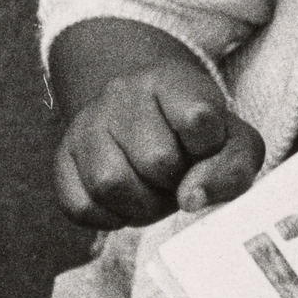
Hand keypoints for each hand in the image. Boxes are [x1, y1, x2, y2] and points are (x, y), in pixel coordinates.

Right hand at [53, 63, 263, 228]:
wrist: (148, 118)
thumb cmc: (198, 137)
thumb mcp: (234, 143)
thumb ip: (232, 169)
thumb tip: (191, 198)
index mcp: (171, 80)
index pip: (198, 119)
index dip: (207, 150)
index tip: (203, 149)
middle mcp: (121, 93)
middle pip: (155, 160)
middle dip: (174, 184)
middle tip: (176, 178)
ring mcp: (86, 123)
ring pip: (110, 184)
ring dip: (141, 206)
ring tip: (151, 192)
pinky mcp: (62, 156)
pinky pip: (80, 206)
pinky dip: (109, 218)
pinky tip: (125, 203)